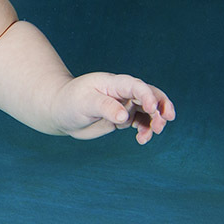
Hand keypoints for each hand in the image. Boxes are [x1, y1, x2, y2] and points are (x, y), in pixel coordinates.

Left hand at [51, 72, 174, 144]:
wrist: (60, 111)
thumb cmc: (69, 102)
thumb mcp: (85, 103)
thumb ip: (105, 107)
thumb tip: (125, 116)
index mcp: (113, 83)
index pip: (136, 86)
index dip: (148, 96)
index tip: (152, 109)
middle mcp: (122, 92)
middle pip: (149, 95)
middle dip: (160, 107)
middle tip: (162, 123)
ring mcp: (124, 104)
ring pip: (148, 111)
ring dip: (155, 121)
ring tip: (152, 134)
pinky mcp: (122, 117)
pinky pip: (141, 122)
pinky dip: (146, 130)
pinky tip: (141, 139)